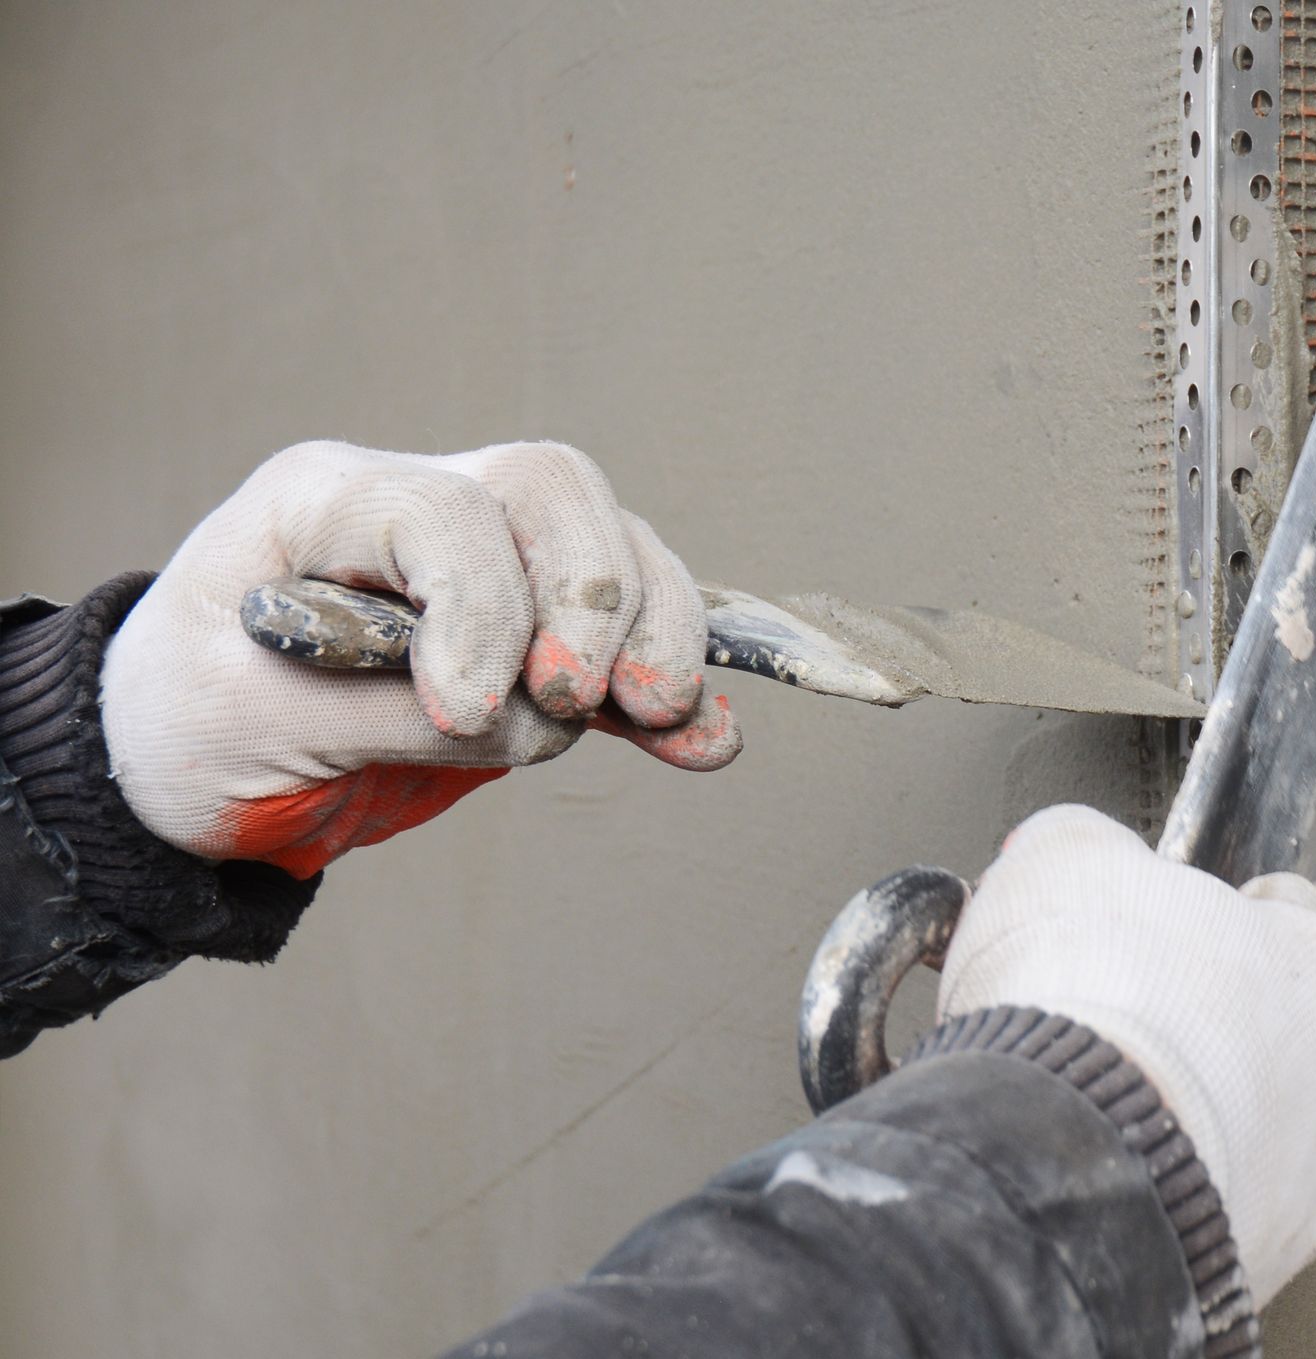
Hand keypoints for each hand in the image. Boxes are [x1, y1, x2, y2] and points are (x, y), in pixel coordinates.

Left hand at [101, 440, 740, 877]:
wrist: (185, 765)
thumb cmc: (191, 725)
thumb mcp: (251, 722)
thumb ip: (393, 711)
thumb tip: (529, 716)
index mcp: (327, 498)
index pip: (444, 510)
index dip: (480, 606)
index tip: (464, 712)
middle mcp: (421, 504)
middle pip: (554, 496)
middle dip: (590, 600)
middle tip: (576, 700)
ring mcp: (490, 561)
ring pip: (615, 548)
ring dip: (656, 635)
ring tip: (660, 720)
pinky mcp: (533, 635)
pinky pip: (629, 635)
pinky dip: (677, 682)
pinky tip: (705, 741)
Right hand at [936, 805, 1315, 1305]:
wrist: (1074, 1151)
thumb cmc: (1091, 996)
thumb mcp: (1063, 859)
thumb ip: (1083, 846)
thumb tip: (1071, 849)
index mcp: (1315, 962)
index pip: (1293, 916)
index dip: (1219, 913)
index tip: (1167, 920)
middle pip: (1276, 1032)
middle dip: (1200, 1025)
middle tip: (1110, 1018)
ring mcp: (1305, 1180)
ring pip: (1250, 1134)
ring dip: (1187, 1118)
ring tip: (1095, 1109)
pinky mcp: (1253, 1261)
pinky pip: (1208, 1212)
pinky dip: (1160, 1192)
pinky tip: (1099, 1172)